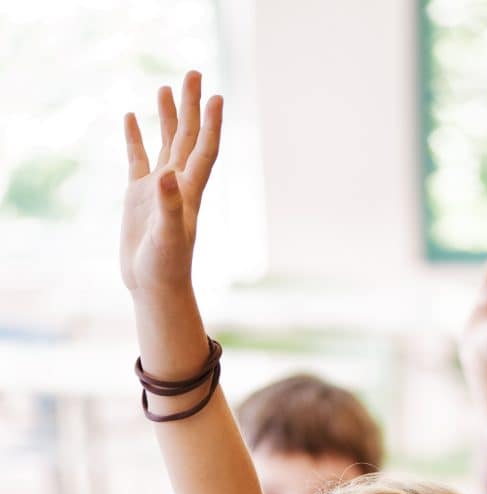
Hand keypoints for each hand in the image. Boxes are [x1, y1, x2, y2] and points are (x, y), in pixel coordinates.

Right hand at [120, 70, 222, 294]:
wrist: (154, 286)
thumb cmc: (165, 266)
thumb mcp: (167, 236)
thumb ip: (169, 205)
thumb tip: (165, 175)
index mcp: (189, 191)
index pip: (204, 150)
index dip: (210, 124)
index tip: (215, 97)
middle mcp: (177, 184)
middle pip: (187, 137)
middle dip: (190, 106)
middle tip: (194, 73)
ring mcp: (158, 189)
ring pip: (166, 144)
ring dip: (167, 117)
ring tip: (166, 88)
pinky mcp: (138, 196)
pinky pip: (137, 159)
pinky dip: (135, 138)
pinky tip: (129, 117)